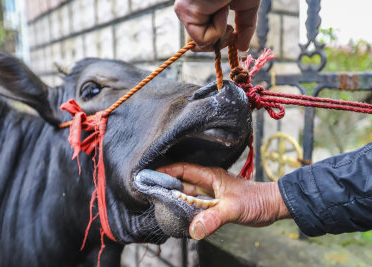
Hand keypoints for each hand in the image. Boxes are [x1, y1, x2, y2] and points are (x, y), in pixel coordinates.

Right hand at [157, 163, 290, 239]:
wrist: (271, 206)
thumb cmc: (256, 200)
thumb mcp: (233, 208)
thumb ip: (213, 218)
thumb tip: (194, 229)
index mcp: (210, 176)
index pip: (183, 169)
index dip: (166, 171)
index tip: (150, 175)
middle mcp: (208, 183)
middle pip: (181, 181)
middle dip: (165, 184)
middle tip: (149, 190)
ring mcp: (210, 193)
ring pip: (187, 194)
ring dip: (174, 197)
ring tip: (158, 202)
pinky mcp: (214, 204)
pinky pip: (195, 205)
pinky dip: (185, 209)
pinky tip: (178, 214)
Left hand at [174, 0, 259, 51]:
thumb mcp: (246, 7)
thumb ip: (245, 28)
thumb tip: (243, 49)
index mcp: (204, 7)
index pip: (204, 36)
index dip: (219, 41)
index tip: (233, 33)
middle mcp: (192, 10)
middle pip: (200, 44)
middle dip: (219, 41)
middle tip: (231, 26)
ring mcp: (186, 11)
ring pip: (201, 43)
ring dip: (220, 31)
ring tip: (225, 8)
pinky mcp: (185, 12)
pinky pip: (202, 38)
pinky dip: (218, 28)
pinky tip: (221, 8)